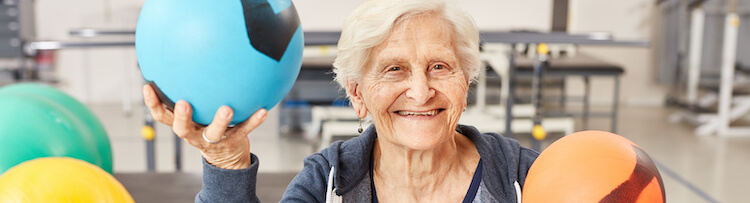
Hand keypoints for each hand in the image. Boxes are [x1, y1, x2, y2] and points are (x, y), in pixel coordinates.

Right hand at [142, 85, 266, 168]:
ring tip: (227, 108)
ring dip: (220, 121)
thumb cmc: (208, 123)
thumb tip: (188, 55)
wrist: (227, 156)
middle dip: (181, 117)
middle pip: (183, 129)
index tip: (147, 87)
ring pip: (214, 133)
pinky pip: (244, 130)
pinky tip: (263, 110)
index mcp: (183, 125)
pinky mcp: (233, 142)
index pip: (162, 116)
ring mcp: (214, 140)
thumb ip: (192, 90)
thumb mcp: (198, 109)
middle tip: (183, 104)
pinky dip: (253, 121)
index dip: (152, 104)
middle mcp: (195, 134)